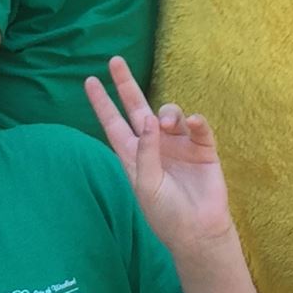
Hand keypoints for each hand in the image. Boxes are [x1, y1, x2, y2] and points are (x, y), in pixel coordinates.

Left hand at [85, 55, 237, 254]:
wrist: (198, 231)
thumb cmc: (166, 214)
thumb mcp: (146, 186)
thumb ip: (145, 152)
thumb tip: (149, 118)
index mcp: (134, 156)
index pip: (114, 124)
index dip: (102, 104)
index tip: (89, 81)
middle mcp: (155, 146)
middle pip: (138, 108)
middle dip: (126, 85)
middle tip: (115, 61)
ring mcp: (179, 145)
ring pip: (170, 114)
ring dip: (168, 112)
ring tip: (169, 123)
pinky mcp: (203, 149)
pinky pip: (199, 127)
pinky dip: (196, 121)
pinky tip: (193, 122)